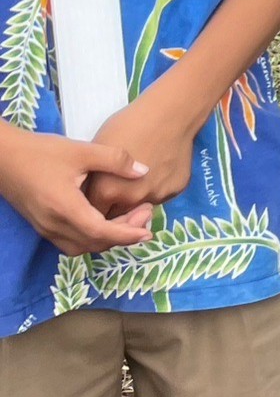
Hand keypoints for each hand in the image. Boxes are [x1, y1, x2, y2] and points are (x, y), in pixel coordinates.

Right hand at [0, 128, 155, 256]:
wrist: (2, 157)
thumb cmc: (40, 152)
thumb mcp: (81, 150)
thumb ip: (115, 160)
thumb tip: (144, 171)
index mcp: (64, 207)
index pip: (100, 232)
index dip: (126, 235)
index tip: (148, 231)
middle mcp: (53, 225)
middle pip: (94, 243)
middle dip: (123, 235)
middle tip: (145, 214)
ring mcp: (45, 228)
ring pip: (81, 246)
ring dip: (107, 239)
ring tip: (129, 218)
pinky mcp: (41, 225)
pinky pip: (70, 242)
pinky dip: (91, 238)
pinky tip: (105, 220)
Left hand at [84, 92, 199, 218]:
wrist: (171, 113)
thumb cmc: (129, 124)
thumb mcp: (99, 149)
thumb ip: (93, 178)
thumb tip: (90, 193)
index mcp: (108, 191)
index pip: (91, 216)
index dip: (91, 209)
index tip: (92, 200)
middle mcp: (132, 200)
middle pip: (117, 216)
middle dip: (114, 209)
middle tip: (116, 188)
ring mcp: (157, 196)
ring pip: (140, 207)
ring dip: (136, 200)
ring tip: (138, 177)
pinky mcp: (176, 190)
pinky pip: (160, 196)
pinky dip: (156, 188)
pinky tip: (158, 169)